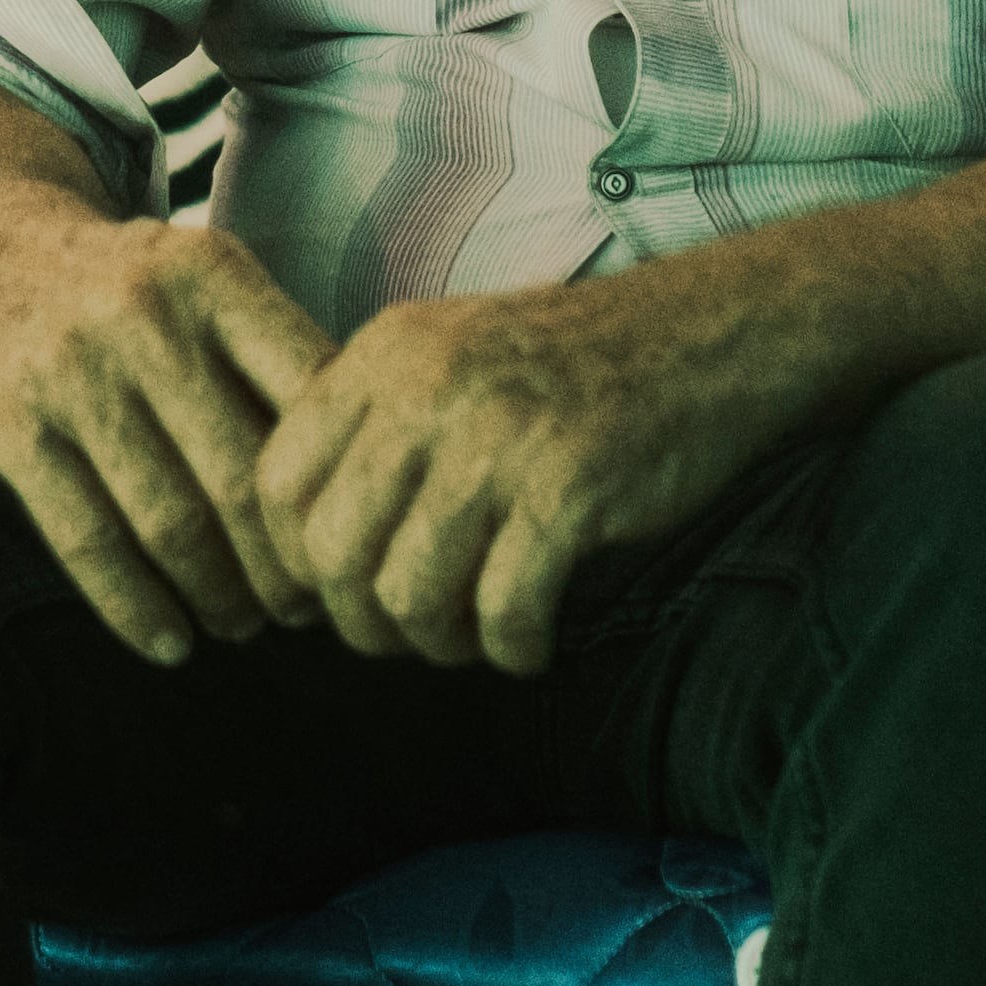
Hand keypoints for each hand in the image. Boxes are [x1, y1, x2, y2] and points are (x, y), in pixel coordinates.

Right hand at [0, 198, 336, 665]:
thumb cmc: (127, 288)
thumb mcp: (202, 280)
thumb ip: (268, 355)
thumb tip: (364, 469)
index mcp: (214, 275)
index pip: (310, 397)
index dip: (340, 487)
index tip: (354, 538)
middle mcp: (146, 315)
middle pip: (244, 479)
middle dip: (285, 569)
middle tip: (304, 612)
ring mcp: (72, 370)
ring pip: (172, 522)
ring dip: (218, 598)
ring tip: (243, 626)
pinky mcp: (9, 424)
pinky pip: (88, 540)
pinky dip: (136, 608)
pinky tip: (169, 642)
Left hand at [256, 281, 794, 675]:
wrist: (709, 336)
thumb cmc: (574, 367)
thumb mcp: (450, 358)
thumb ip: (373, 428)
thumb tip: (304, 557)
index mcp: (387, 353)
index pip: (277, 482)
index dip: (292, 560)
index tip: (338, 592)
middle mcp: (429, 389)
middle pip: (333, 553)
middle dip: (363, 622)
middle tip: (408, 636)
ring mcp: (498, 438)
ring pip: (410, 594)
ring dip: (439, 644)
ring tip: (474, 639)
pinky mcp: (569, 490)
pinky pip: (504, 613)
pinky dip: (513, 650)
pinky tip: (532, 642)